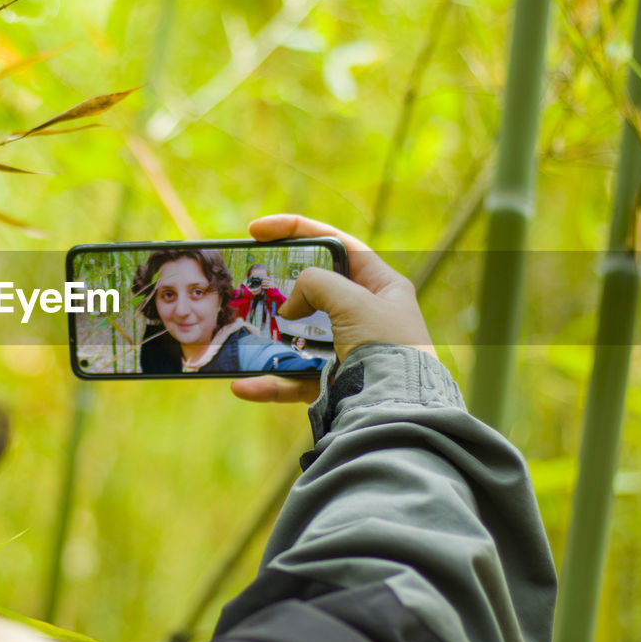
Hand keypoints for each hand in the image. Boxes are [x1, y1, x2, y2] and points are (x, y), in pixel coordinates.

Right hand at [232, 214, 435, 404]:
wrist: (397, 410)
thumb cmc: (385, 347)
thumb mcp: (351, 300)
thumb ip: (316, 284)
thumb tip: (290, 307)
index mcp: (383, 286)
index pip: (337, 244)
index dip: (298, 230)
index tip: (259, 230)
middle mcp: (368, 316)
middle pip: (316, 290)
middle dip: (282, 287)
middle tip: (252, 281)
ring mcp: (348, 350)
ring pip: (300, 336)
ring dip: (270, 338)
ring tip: (245, 332)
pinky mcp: (334, 383)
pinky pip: (294, 379)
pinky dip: (269, 383)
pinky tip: (243, 385)